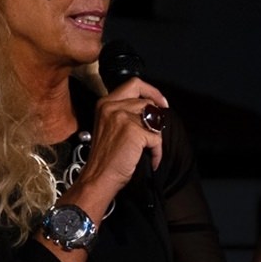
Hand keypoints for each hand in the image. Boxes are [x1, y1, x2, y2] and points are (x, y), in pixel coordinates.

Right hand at [77, 76, 169, 197]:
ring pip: (154, 119)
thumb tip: (152, 108)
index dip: (152, 92)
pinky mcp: (133, 131)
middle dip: (155, 119)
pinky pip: (157, 138)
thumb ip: (125, 112)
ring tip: (148, 149)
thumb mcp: (110, 126)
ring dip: (155, 137)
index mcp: (105, 102)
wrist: (99, 177)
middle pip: (147, 102)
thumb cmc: (106, 157)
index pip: (134, 84)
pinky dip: (157, 152)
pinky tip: (150, 159)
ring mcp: (122, 117)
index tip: (162, 103)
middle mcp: (112, 106)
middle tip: (153, 134)